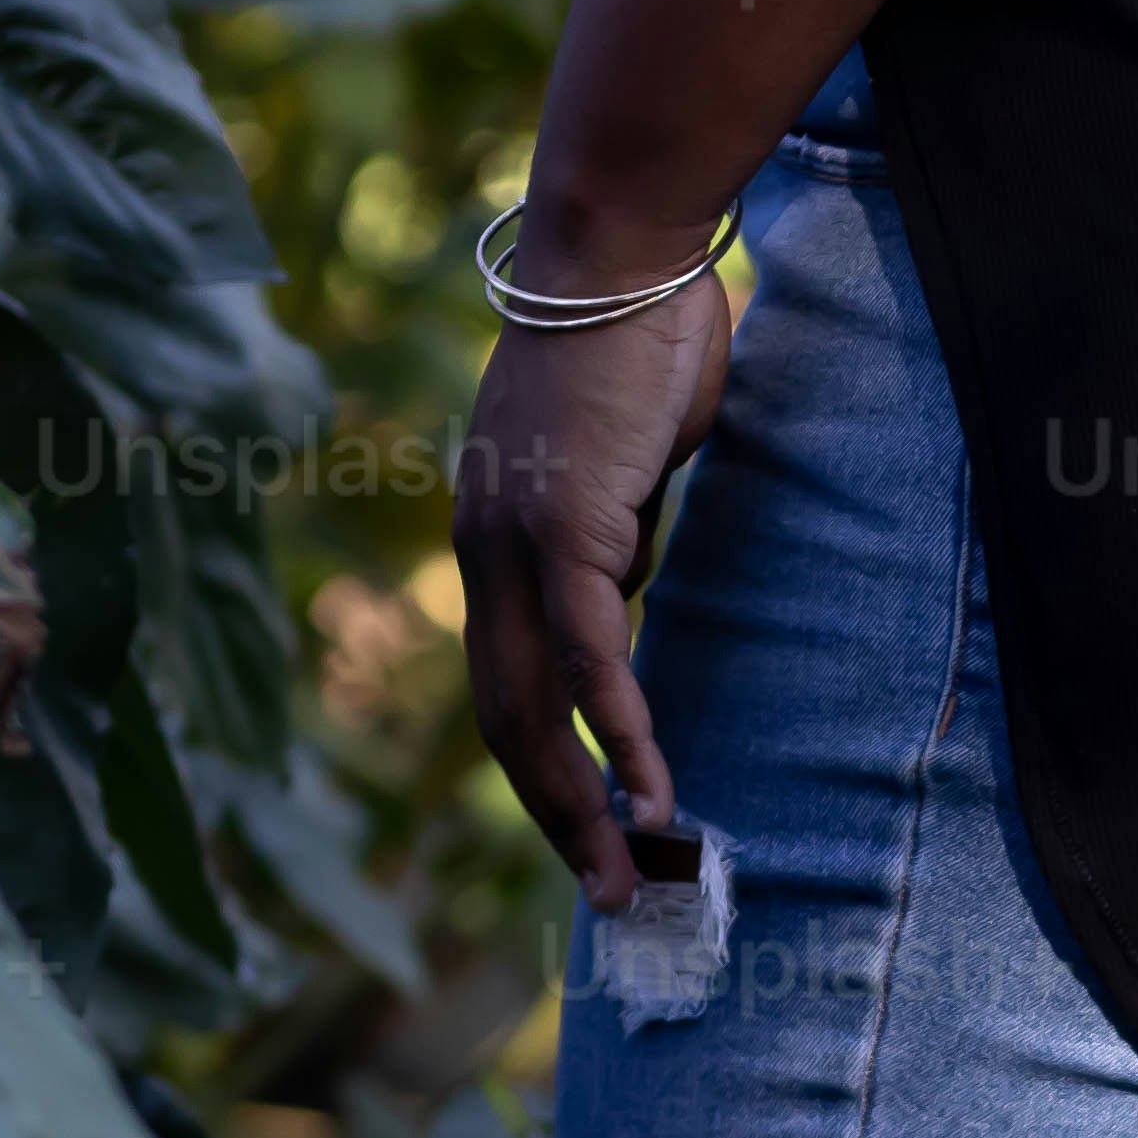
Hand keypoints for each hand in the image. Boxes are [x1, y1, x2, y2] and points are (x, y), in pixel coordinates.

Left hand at [454, 275, 734, 892]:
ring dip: (582, 801)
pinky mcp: (571, 530)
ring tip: (627, 871)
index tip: (589, 820)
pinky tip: (651, 792)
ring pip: (537, 706)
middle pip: (505, 716)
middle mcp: (486, 552)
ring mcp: (518, 545)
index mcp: (494, 538)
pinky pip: (595, 658)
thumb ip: (614, 527)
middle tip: (605, 887)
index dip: (545, 760)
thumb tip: (625, 582)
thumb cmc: (636, 336)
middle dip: (554, 812)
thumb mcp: (621, 459)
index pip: (509, 676)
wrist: (617, 250)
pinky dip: (622, 734)